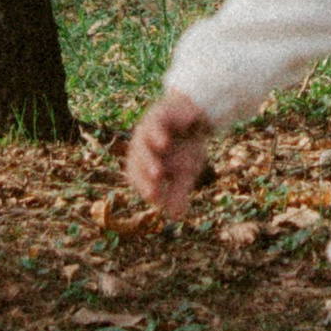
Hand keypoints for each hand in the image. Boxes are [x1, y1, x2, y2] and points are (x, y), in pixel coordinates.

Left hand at [127, 91, 210, 220]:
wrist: (194, 114)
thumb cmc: (185, 147)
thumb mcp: (185, 171)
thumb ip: (178, 191)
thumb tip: (176, 216)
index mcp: (144, 165)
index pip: (140, 180)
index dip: (147, 189)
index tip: (157, 200)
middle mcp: (141, 149)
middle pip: (137, 164)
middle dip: (144, 179)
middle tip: (152, 193)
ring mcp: (147, 131)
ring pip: (142, 145)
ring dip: (148, 160)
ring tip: (158, 172)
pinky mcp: (157, 115)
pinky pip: (154, 124)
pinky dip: (157, 133)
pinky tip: (164, 143)